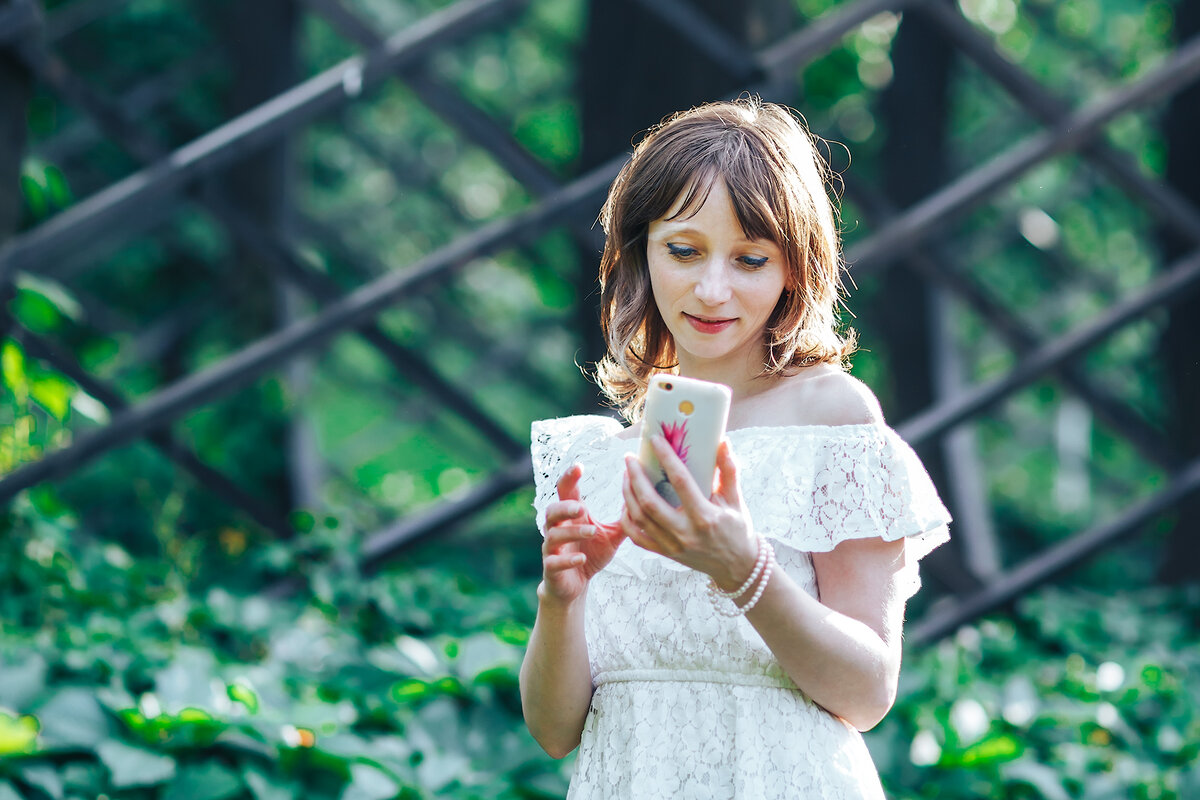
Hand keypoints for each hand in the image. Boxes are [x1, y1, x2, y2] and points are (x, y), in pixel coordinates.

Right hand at [540, 464, 625, 605]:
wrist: (574, 586)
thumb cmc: (591, 554)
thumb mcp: (611, 535)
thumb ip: (625, 519)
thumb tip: (645, 500)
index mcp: (571, 517)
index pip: (565, 492)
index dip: (569, 478)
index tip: (579, 466)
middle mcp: (558, 529)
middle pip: (551, 511)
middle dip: (565, 507)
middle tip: (581, 507)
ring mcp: (552, 549)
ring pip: (553, 536)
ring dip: (572, 532)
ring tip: (591, 531)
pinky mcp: (551, 569)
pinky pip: (554, 562)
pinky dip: (567, 560)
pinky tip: (581, 558)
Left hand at [620, 437, 757, 590]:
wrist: (738, 567)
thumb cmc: (737, 529)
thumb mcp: (737, 500)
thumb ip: (729, 471)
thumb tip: (723, 442)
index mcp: (705, 516)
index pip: (681, 481)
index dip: (666, 457)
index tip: (655, 440)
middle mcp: (686, 532)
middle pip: (650, 502)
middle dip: (635, 477)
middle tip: (630, 459)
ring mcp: (673, 545)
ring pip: (639, 519)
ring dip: (627, 494)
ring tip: (626, 475)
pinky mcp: (666, 554)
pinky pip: (637, 538)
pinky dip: (627, 520)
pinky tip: (626, 503)